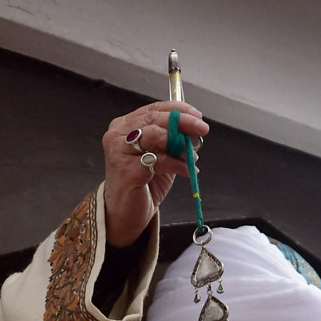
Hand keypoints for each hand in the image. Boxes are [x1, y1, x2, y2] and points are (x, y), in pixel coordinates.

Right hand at [102, 101, 207, 247]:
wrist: (126, 212)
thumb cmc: (143, 183)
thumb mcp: (160, 155)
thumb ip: (172, 140)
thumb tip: (195, 129)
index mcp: (125, 126)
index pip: (153, 109)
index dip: (178, 110)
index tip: (198, 116)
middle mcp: (118, 135)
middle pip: (154, 119)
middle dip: (182, 122)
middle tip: (202, 130)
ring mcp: (119, 151)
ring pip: (155, 136)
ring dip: (180, 144)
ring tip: (192, 157)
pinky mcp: (126, 170)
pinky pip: (158, 160)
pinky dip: (177, 164)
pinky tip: (187, 171)